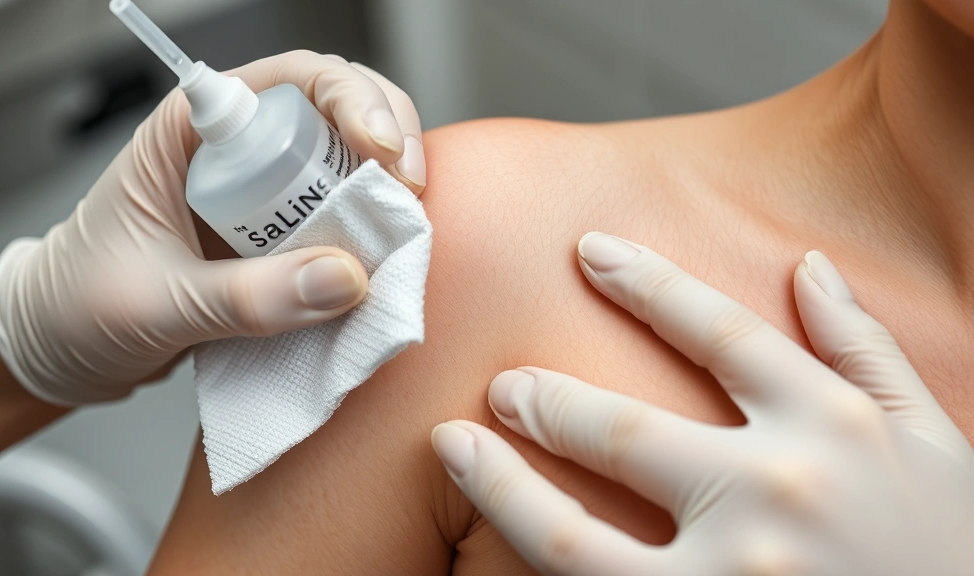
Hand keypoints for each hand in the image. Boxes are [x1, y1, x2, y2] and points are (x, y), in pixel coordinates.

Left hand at [0, 51, 424, 405]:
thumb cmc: (78, 306)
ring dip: (386, 193)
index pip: (293, 80)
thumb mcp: (158, 303)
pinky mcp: (281, 243)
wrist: (59, 349)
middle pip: (339, 110)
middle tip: (407, 194)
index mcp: (194, 133)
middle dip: (388, 140)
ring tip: (403, 232)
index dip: (351, 100)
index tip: (380, 154)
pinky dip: (372, 239)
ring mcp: (265, 198)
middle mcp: (239, 152)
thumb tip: (346, 280)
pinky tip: (386, 261)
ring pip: (350, 167)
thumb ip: (247, 297)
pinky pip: (343, 226)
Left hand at [432, 232, 973, 574]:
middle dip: (547, 400)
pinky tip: (490, 562)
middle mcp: (776, 493)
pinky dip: (535, 569)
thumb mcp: (939, 444)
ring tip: (455, 447)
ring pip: (575, 536)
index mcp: (833, 427)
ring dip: (501, 484)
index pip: (716, 332)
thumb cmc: (953, 551)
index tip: (590, 251)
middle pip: (621, 430)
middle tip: (502, 385)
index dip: (645, 283)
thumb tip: (812, 267)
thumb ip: (870, 352)